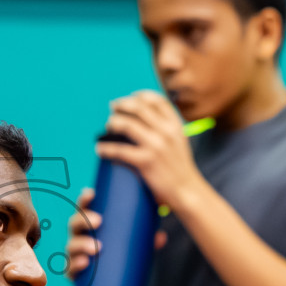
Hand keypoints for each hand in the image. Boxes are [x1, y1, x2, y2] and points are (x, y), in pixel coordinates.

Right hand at [65, 187, 167, 283]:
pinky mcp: (75, 273)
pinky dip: (75, 265)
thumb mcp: (134, 244)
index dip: (85, 199)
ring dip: (80, 244)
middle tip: (99, 222)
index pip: (84, 208)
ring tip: (96, 248)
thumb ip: (145, 240)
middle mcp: (79, 237)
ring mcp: (75, 255)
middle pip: (75, 224)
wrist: (111, 283)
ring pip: (71, 246)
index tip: (92, 193)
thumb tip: (160, 236)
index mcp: (90, 224)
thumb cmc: (121, 254)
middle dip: (84, 220)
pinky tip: (84, 263)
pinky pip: (70, 269)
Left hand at [101, 90, 205, 211]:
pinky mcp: (146, 162)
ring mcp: (156, 146)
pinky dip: (106, 148)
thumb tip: (145, 118)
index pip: (156, 100)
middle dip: (122, 105)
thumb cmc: (179, 167)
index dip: (139, 95)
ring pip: (127, 125)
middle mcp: (166, 132)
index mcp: (175, 125)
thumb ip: (167, 128)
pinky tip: (99, 149)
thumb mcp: (179, 141)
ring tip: (108, 126)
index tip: (129, 98)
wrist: (186, 190)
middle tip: (112, 108)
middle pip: (139, 108)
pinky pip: (119, 150)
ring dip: (113, 123)